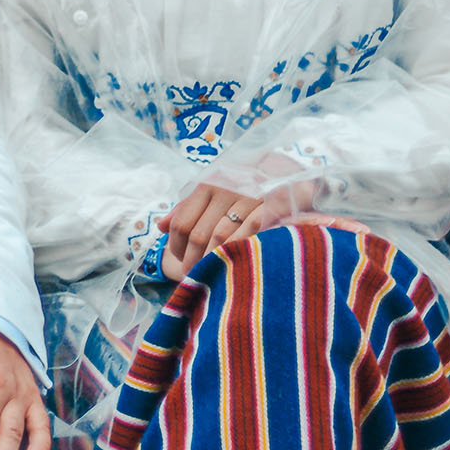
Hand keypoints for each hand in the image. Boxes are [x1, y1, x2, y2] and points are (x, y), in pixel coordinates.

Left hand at [159, 179, 309, 280]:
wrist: (289, 174)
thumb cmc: (246, 190)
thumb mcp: (215, 194)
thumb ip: (187, 209)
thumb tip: (160, 226)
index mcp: (208, 186)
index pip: (181, 224)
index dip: (177, 248)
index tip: (181, 261)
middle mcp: (225, 190)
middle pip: (198, 235)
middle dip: (193, 261)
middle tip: (195, 275)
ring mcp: (248, 199)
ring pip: (220, 239)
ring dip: (213, 261)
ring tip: (210, 274)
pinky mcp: (270, 208)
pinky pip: (246, 236)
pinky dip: (236, 253)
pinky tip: (234, 263)